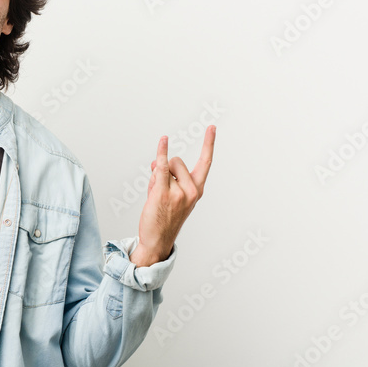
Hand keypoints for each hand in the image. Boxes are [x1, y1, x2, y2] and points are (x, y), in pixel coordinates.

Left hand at [130, 126, 214, 266]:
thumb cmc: (164, 217)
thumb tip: (157, 161)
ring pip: (164, 168)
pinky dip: (161, 153)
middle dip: (166, 169)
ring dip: (155, 177)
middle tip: (161, 188)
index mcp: (197, 190)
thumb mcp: (171, 195)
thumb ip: (166, 176)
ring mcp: (178, 193)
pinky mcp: (163, 194)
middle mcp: (191, 191)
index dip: (209, 144)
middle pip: (177, 161)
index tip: (212, 127)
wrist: (157, 239)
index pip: (205, 163)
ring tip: (155, 195)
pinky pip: (161, 168)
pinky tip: (163, 140)